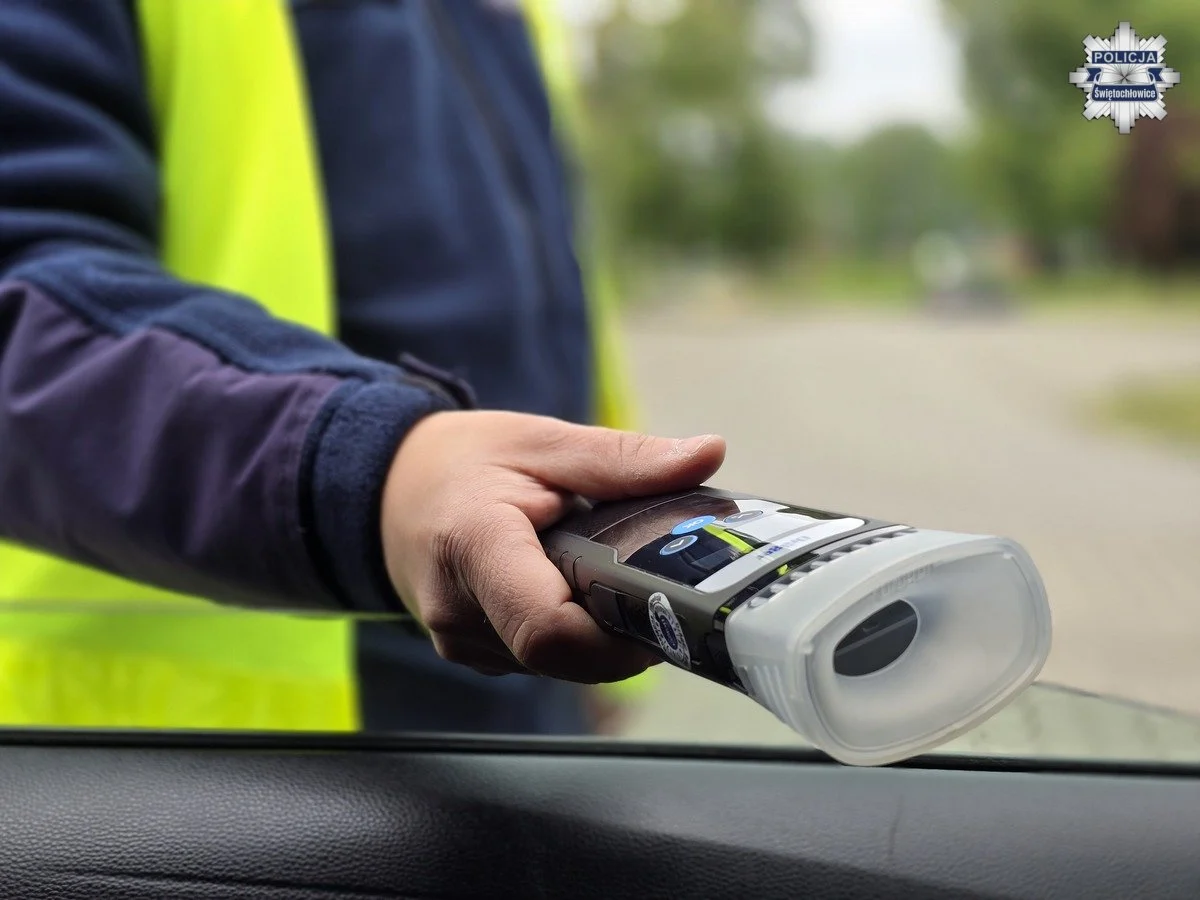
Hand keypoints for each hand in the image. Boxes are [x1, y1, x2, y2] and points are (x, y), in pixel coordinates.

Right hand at [380, 410, 724, 683]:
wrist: (389, 491)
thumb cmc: (461, 463)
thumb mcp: (542, 441)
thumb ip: (624, 458)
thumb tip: (707, 455)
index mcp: (474, 546)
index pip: (549, 629)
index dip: (617, 633)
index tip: (660, 600)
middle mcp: (459, 611)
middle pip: (563, 654)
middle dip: (619, 628)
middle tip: (645, 577)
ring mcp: (462, 642)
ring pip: (558, 663)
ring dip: (596, 628)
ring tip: (598, 570)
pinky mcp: (474, 654)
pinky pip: (541, 658)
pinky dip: (571, 630)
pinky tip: (570, 585)